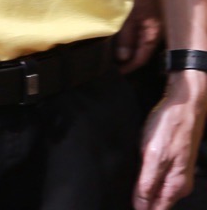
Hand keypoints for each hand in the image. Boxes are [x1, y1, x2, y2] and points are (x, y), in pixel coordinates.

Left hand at [115, 0, 162, 72]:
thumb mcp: (131, 15)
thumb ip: (127, 37)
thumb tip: (123, 58)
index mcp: (153, 33)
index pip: (142, 57)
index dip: (129, 67)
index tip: (117, 73)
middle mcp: (152, 30)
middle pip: (139, 51)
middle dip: (127, 60)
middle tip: (111, 66)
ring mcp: (147, 22)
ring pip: (135, 41)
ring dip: (124, 48)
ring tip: (109, 55)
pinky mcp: (141, 14)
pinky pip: (133, 31)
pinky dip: (124, 37)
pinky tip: (114, 38)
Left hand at [136, 73, 206, 208]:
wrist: (183, 106)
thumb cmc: (169, 128)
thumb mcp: (153, 157)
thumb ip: (147, 184)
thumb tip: (141, 207)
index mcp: (176, 187)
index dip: (140, 208)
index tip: (124, 204)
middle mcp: (179, 184)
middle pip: (156, 202)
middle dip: (140, 200)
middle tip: (122, 192)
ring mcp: (177, 173)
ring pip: (156, 190)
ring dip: (142, 190)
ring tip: (128, 183)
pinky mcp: (172, 162)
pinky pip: (157, 178)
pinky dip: (146, 178)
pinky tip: (136, 172)